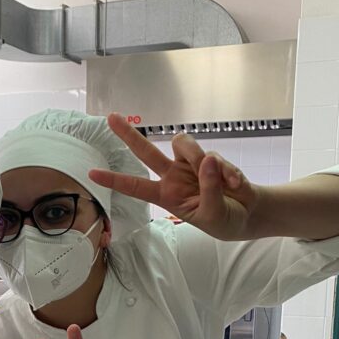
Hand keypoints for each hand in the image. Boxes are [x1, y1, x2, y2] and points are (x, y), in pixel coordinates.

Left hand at [89, 113, 260, 240]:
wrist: (247, 215)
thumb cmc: (223, 220)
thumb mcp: (213, 214)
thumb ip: (209, 188)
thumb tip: (208, 160)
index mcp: (166, 196)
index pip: (135, 186)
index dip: (114, 179)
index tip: (91, 173)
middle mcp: (173, 177)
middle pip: (146, 151)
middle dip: (129, 135)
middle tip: (112, 118)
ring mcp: (190, 165)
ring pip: (183, 143)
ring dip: (199, 157)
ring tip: (221, 182)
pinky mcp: (210, 158)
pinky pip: (213, 155)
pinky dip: (226, 171)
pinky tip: (234, 185)